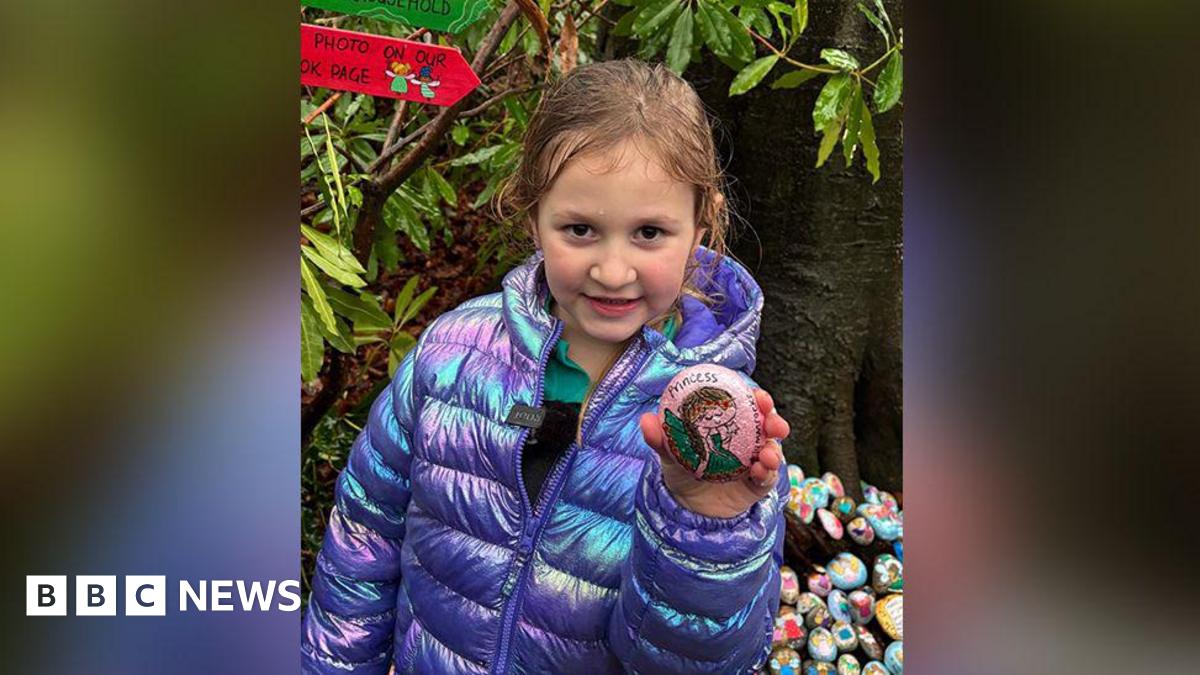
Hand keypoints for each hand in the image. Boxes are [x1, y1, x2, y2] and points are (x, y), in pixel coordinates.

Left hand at [639, 389, 790, 518]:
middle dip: (775, 421)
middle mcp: (748, 440)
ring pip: (772, 451)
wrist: (685, 505)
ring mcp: (755, 462)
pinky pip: (768, 478)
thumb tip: (646, 420)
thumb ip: (660, 438)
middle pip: (768, 426)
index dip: (758, 398)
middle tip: (771, 423)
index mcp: (730, 424)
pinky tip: (759, 472)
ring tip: (766, 454)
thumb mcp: (670, 452)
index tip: (759, 396)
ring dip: (774, 450)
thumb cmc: (681, 467)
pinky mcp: (758, 485)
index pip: (748, 405)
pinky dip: (767, 474)